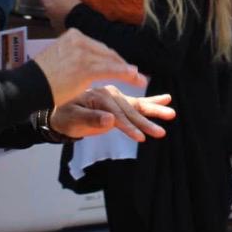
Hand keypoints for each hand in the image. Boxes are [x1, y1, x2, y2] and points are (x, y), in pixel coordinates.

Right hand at [33, 28, 145, 105]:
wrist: (29, 86)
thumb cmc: (42, 77)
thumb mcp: (59, 57)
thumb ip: (74, 55)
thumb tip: (84, 60)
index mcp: (72, 35)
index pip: (98, 46)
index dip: (112, 57)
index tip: (122, 65)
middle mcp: (78, 39)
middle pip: (106, 52)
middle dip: (122, 63)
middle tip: (135, 73)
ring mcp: (82, 52)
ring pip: (111, 60)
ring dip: (128, 71)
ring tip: (139, 78)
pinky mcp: (86, 67)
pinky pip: (111, 69)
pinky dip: (125, 73)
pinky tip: (135, 77)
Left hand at [39, 0, 80, 31]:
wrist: (80, 19)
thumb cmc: (71, 4)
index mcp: (47, 4)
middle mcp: (47, 13)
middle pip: (46, 6)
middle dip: (50, 3)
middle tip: (58, 0)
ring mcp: (53, 21)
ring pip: (51, 14)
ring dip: (55, 11)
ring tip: (63, 8)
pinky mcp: (58, 27)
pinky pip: (57, 21)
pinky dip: (59, 18)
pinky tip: (66, 16)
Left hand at [50, 85, 174, 141]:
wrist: (59, 112)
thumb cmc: (65, 116)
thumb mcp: (73, 119)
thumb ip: (91, 119)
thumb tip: (111, 121)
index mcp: (100, 96)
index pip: (117, 115)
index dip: (128, 127)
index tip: (140, 138)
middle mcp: (110, 93)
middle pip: (131, 109)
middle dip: (147, 120)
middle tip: (161, 130)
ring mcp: (116, 96)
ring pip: (137, 105)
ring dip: (154, 110)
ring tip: (171, 113)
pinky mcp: (119, 101)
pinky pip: (137, 102)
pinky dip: (151, 102)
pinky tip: (165, 100)